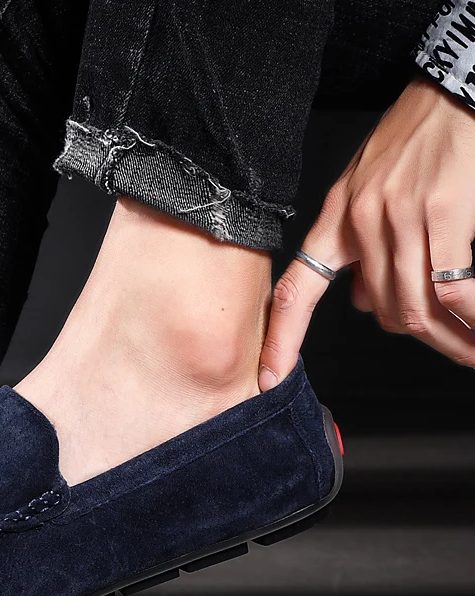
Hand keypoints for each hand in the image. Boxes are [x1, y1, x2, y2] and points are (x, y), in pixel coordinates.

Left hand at [259, 76, 474, 390]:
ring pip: (414, 306)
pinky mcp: (443, 210)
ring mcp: (399, 217)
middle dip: (421, 339)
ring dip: (450, 339)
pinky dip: (470, 317)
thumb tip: (360, 304)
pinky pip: (452, 287)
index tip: (269, 379)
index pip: (294, 291)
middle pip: (380, 310)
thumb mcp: (367, 191)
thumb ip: (361, 250)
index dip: (280, 339)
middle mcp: (359, 222)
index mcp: (335, 221)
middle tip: (454, 350)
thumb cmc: (415, 139)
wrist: (454, 88)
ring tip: (471, 351)